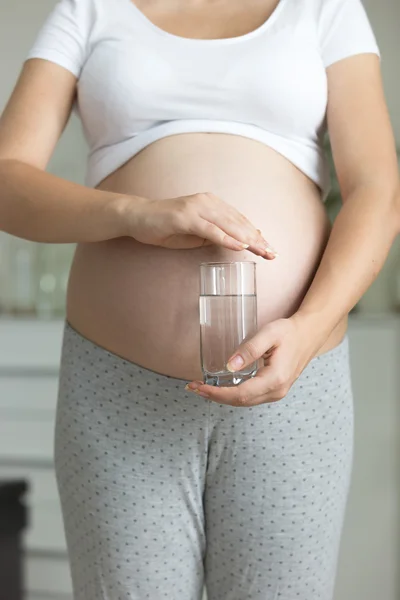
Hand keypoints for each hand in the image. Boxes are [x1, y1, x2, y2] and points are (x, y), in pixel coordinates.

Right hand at [127, 192, 277, 258]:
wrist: (138, 217)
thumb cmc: (165, 226)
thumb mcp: (195, 234)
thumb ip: (214, 236)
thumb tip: (235, 243)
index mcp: (212, 205)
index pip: (239, 221)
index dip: (256, 235)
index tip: (269, 249)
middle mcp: (208, 202)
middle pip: (238, 222)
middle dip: (257, 239)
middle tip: (272, 254)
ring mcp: (197, 208)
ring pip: (228, 224)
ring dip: (247, 239)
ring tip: (261, 251)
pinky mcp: (185, 216)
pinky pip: (210, 229)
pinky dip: (225, 238)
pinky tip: (239, 246)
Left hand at [186, 315, 322, 406]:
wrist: (309, 334)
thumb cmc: (289, 332)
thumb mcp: (269, 334)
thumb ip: (250, 349)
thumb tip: (229, 366)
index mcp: (275, 379)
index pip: (240, 394)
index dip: (217, 393)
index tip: (198, 387)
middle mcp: (276, 391)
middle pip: (240, 401)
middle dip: (215, 397)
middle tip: (193, 388)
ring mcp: (277, 393)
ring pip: (245, 402)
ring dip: (222, 397)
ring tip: (202, 388)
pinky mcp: (275, 390)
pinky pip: (250, 397)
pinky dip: (233, 395)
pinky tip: (221, 388)